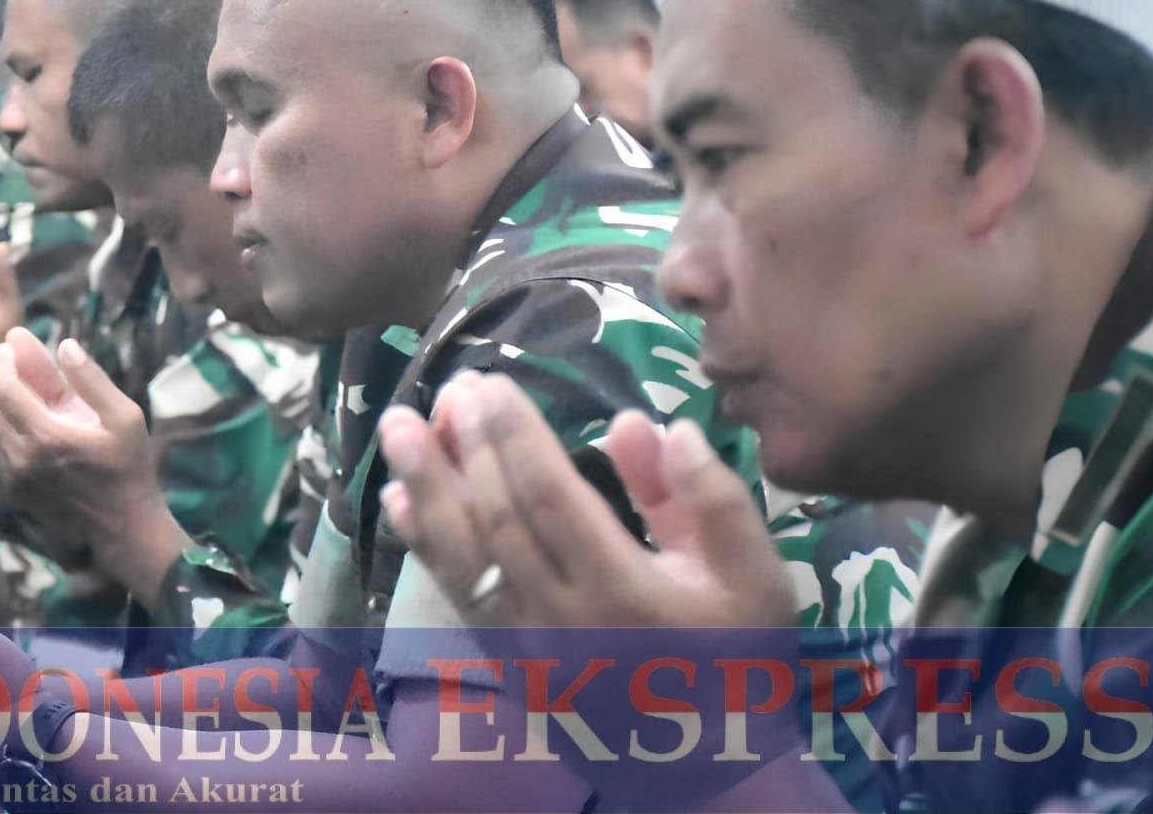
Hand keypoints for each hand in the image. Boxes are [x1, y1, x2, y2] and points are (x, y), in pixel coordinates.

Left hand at [0, 329, 165, 556]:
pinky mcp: (6, 491)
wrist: (123, 523)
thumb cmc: (129, 466)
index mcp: (49, 438)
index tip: (6, 344)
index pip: (6, 389)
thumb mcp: (125, 416)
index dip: (0, 362)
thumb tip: (64, 344)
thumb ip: (92, 380)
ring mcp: (9, 479)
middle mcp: (21, 459)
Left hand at [379, 371, 793, 628]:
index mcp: (624, 592)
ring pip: (462, 557)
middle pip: (496, 520)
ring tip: (397, 427)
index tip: (491, 385)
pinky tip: (398, 499)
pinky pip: (456, 596)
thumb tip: (643, 422)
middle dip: (465, 447)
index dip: (514, 437)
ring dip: (424, 487)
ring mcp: (525, 646)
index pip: (551, 498)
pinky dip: (424, 544)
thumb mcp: (754, 575)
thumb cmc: (739, 657)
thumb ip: (707, 497)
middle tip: (447, 387)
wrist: (709, 767)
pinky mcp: (508, 663)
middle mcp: (561, 619)